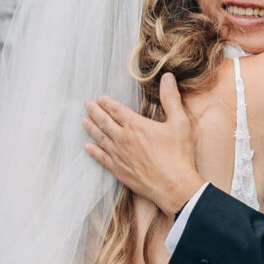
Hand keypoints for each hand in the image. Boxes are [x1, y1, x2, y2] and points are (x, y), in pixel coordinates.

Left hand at [83, 75, 203, 219]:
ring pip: (100, 138)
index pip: (116, 109)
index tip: (100, 98)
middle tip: (87, 105)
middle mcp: (123, 138)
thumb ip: (171, 99)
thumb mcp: (179, 123)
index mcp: (136, 125)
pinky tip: (87, 147)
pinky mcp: (118, 170)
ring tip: (84, 121)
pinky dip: (93, 151)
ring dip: (91, 128)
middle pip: (104, 122)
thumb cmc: (178, 155)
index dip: (107, 102)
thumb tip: (168, 77)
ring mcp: (118, 155)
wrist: (173, 186)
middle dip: (94, 112)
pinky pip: (101, 157)